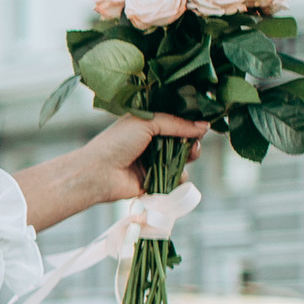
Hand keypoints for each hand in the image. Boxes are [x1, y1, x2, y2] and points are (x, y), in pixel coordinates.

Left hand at [18, 113, 195, 232]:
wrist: (99, 173)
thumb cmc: (117, 142)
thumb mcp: (147, 124)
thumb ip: (176, 124)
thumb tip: (204, 126)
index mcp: (148, 124)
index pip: (176, 121)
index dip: (190, 124)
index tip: (204, 125)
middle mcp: (152, 142)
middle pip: (183, 142)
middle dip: (192, 143)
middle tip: (193, 145)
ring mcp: (153, 162)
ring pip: (182, 161)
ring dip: (188, 159)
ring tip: (186, 157)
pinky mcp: (155, 181)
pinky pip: (176, 180)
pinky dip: (180, 178)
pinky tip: (177, 175)